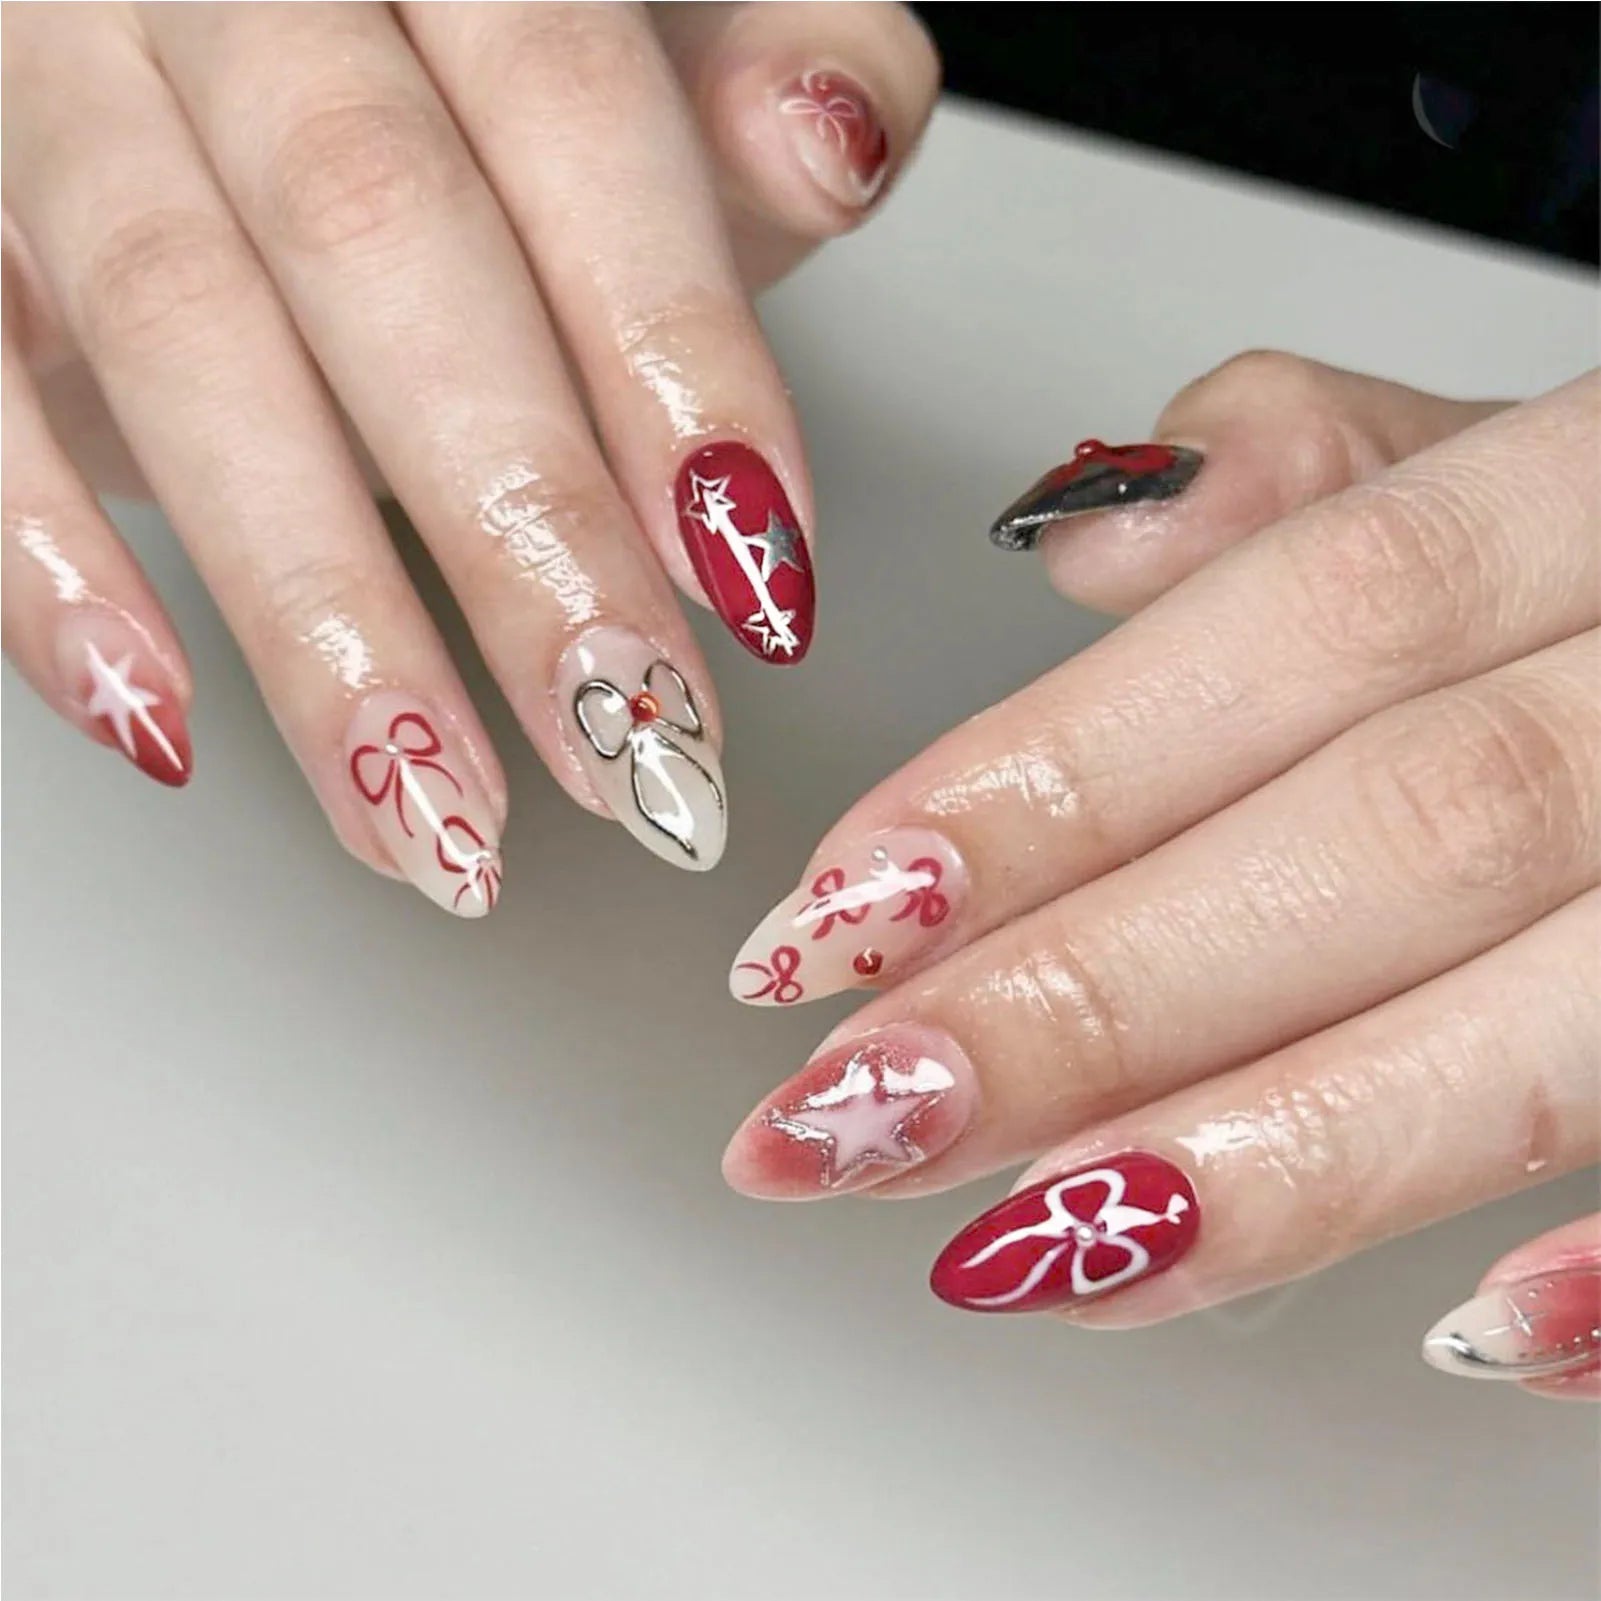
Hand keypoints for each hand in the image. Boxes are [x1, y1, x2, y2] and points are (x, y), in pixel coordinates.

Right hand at [1, 2, 937, 910]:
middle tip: (622, 734)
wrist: (216, 24)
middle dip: (511, 521)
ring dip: (317, 605)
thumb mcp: (647, 37)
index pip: (573, 103)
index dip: (666, 346)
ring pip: (174, 329)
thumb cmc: (469, 68)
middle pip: (372, 226)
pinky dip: (41, 558)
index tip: (754, 574)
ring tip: (437, 813)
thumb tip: (829, 139)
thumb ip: (754, 69)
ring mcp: (54, 81)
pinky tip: (160, 715)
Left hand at [722, 353, 1599, 1396]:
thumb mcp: (1541, 459)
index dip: (1049, 783)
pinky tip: (1464, 1341)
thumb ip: (1322, 485)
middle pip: (1390, 832)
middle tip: (843, 1120)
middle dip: (1095, 998)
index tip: (833, 925)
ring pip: (1559, 1007)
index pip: (1290, 630)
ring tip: (1020, 1252)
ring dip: (1277, 1154)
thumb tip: (1083, 531)